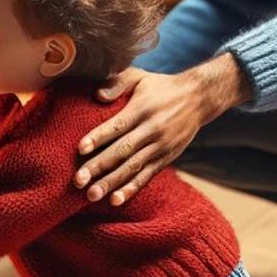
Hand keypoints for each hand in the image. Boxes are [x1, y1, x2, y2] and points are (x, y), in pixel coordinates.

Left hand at [75, 55, 247, 204]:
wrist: (199, 98)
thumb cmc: (160, 86)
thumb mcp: (140, 76)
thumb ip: (118, 82)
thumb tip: (97, 95)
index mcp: (142, 109)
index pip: (117, 125)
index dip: (98, 137)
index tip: (80, 149)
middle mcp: (152, 130)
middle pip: (122, 151)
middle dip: (99, 166)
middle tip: (77, 180)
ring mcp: (160, 147)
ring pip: (132, 167)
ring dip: (111, 183)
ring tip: (92, 195)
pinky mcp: (166, 158)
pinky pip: (147, 176)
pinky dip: (131, 188)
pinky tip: (115, 199)